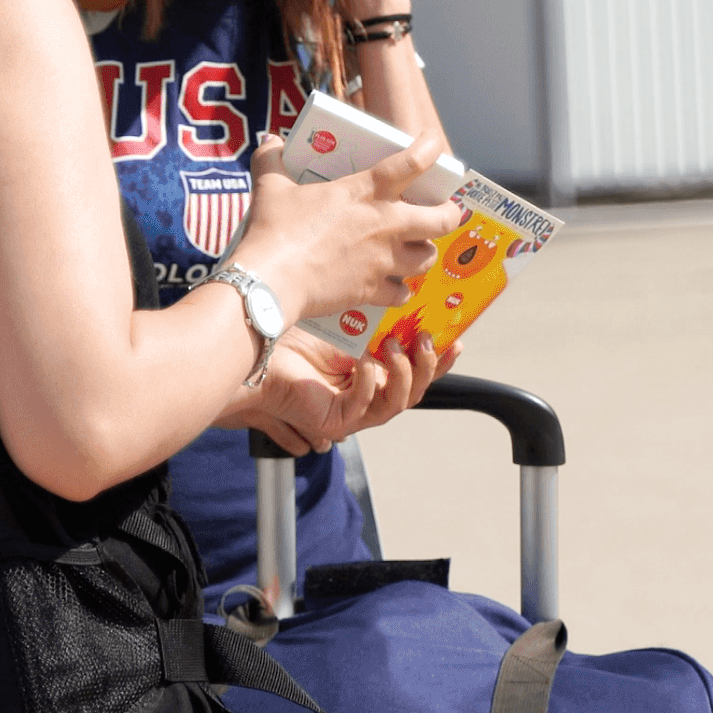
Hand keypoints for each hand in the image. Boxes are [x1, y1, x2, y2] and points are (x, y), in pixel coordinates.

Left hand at [226, 330, 448, 455]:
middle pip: (414, 392)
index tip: (455, 341)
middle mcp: (367, 398)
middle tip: (425, 340)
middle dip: (426, 367)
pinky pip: (365, 406)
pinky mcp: (336, 421)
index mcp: (373, 376)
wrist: (257, 353)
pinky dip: (368, 381)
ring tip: (395, 348)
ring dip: (402, 374)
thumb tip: (405, 290)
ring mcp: (353, 413)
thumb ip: (377, 316)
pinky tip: (364, 361)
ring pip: (396, 404)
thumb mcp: (347, 321)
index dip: (438, 361)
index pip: (415, 373)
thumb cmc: (294, 336)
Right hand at [231, 130, 453, 318]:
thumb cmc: (273, 231)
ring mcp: (384, 260)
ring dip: (425, 253)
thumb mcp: (271, 188)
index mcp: (366, 191)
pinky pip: (402, 293)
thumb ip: (272, 161)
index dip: (431, 149)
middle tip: (442, 212)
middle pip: (443, 219)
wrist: (270, 281)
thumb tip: (270, 141)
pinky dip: (400, 291)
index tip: (435, 144)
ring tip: (416, 250)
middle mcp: (386, 224)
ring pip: (428, 258)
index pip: (412, 162)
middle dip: (450, 214)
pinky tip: (393, 287)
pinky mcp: (374, 291)